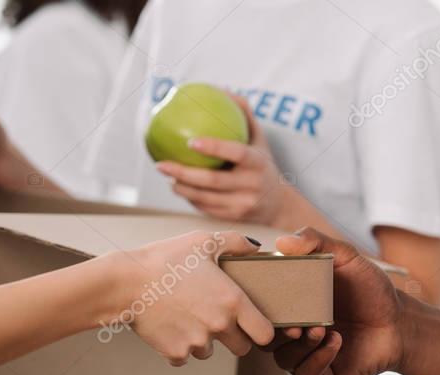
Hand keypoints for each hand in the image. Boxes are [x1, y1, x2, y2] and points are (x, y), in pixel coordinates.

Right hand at [112, 231, 275, 365]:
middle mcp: (219, 326)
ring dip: (203, 340)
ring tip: (185, 316)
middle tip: (215, 318)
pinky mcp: (175, 352)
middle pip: (241, 348)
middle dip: (233, 337)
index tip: (252, 325)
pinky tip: (168, 325)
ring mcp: (196, 342)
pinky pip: (184, 356)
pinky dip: (178, 346)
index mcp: (233, 301)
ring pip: (209, 351)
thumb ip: (236, 243)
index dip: (261, 330)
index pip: (265, 334)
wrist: (126, 282)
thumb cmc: (164, 259)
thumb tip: (255, 247)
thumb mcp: (203, 241)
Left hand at [156, 97, 287, 224]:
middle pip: (212, 181)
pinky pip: (205, 208)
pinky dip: (190, 198)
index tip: (190, 142)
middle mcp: (252, 186)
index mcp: (258, 163)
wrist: (278, 205)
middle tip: (161, 164)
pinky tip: (178, 187)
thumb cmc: (262, 163)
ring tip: (167, 175)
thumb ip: (244, 114)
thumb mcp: (260, 139)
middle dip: (182, 174)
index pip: (236, 153)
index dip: (214, 147)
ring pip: (204, 198)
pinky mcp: (233, 219)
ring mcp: (242, 205)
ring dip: (181, 188)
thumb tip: (222, 90)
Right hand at [270, 228, 405, 374]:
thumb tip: (282, 241)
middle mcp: (293, 332)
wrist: (400, 322)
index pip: (260, 309)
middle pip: (264, 337)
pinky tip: (336, 343)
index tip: (269, 298)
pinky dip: (317, 360)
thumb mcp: (345, 258)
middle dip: (275, 332)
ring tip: (321, 330)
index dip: (258, 307)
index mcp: (290, 306)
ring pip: (283, 358)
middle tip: (295, 323)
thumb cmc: (371, 291)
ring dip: (300, 346)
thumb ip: (316, 242)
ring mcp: (305, 355)